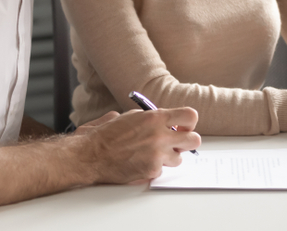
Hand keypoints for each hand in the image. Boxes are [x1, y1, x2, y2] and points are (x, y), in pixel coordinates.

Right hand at [71, 107, 200, 183]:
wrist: (92, 154)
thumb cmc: (108, 135)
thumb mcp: (132, 116)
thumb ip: (153, 118)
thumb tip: (168, 122)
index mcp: (156, 118)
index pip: (190, 116)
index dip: (189, 123)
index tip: (183, 126)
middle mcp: (160, 135)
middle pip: (194, 140)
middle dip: (188, 142)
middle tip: (178, 143)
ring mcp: (157, 154)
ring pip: (179, 158)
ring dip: (169, 157)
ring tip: (152, 154)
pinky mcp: (152, 170)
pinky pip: (162, 169)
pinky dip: (154, 167)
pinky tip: (140, 162)